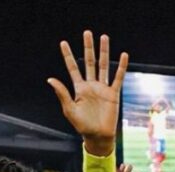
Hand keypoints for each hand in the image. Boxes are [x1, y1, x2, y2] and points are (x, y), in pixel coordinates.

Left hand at [48, 31, 128, 156]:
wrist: (98, 137)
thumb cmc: (83, 126)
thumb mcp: (69, 109)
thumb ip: (62, 93)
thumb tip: (50, 79)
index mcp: (79, 89)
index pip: (73, 68)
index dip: (68, 56)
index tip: (63, 43)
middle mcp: (91, 85)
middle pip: (90, 62)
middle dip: (88, 47)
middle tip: (87, 33)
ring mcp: (103, 88)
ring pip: (104, 66)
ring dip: (104, 52)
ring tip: (104, 37)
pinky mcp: (113, 94)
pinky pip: (118, 77)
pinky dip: (121, 67)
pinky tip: (124, 55)